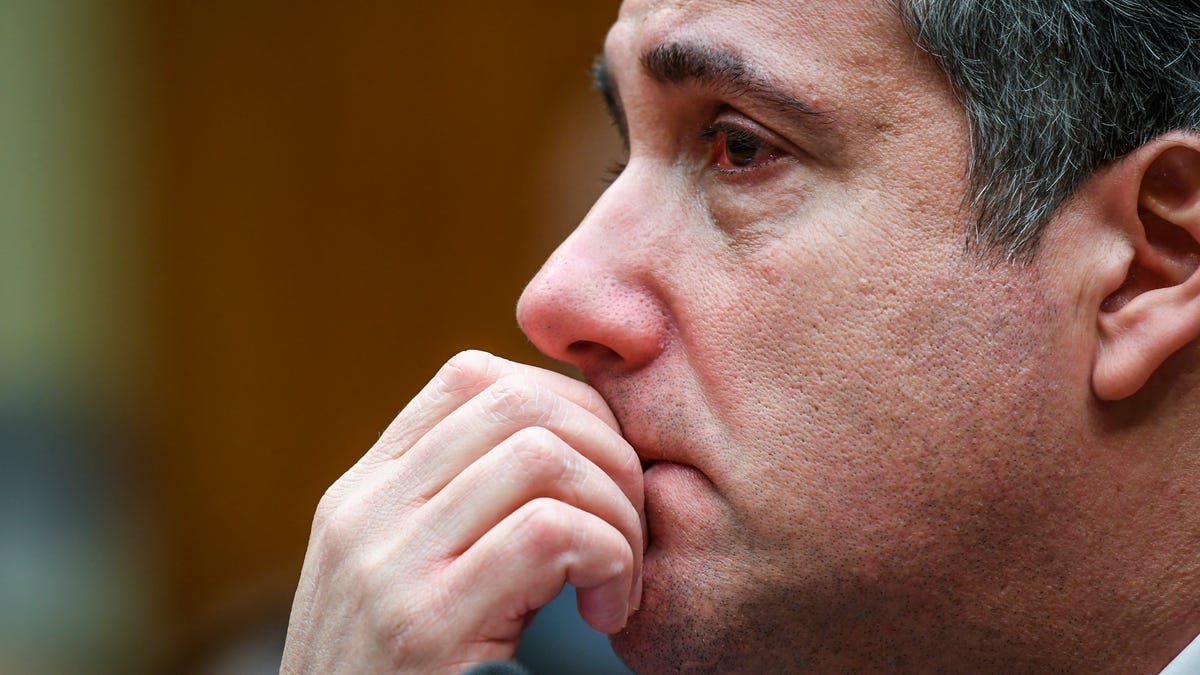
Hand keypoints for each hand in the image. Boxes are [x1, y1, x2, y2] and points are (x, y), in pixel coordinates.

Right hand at [281, 350, 644, 673]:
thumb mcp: (412, 579)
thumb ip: (464, 511)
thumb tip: (576, 447)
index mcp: (365, 494)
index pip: (473, 378)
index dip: (565, 404)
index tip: (603, 472)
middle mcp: (365, 513)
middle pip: (519, 403)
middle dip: (608, 450)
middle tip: (632, 524)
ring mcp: (386, 565)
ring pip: (542, 456)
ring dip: (617, 511)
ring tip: (619, 577)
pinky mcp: (423, 627)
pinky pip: (549, 533)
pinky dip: (608, 559)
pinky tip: (608, 613)